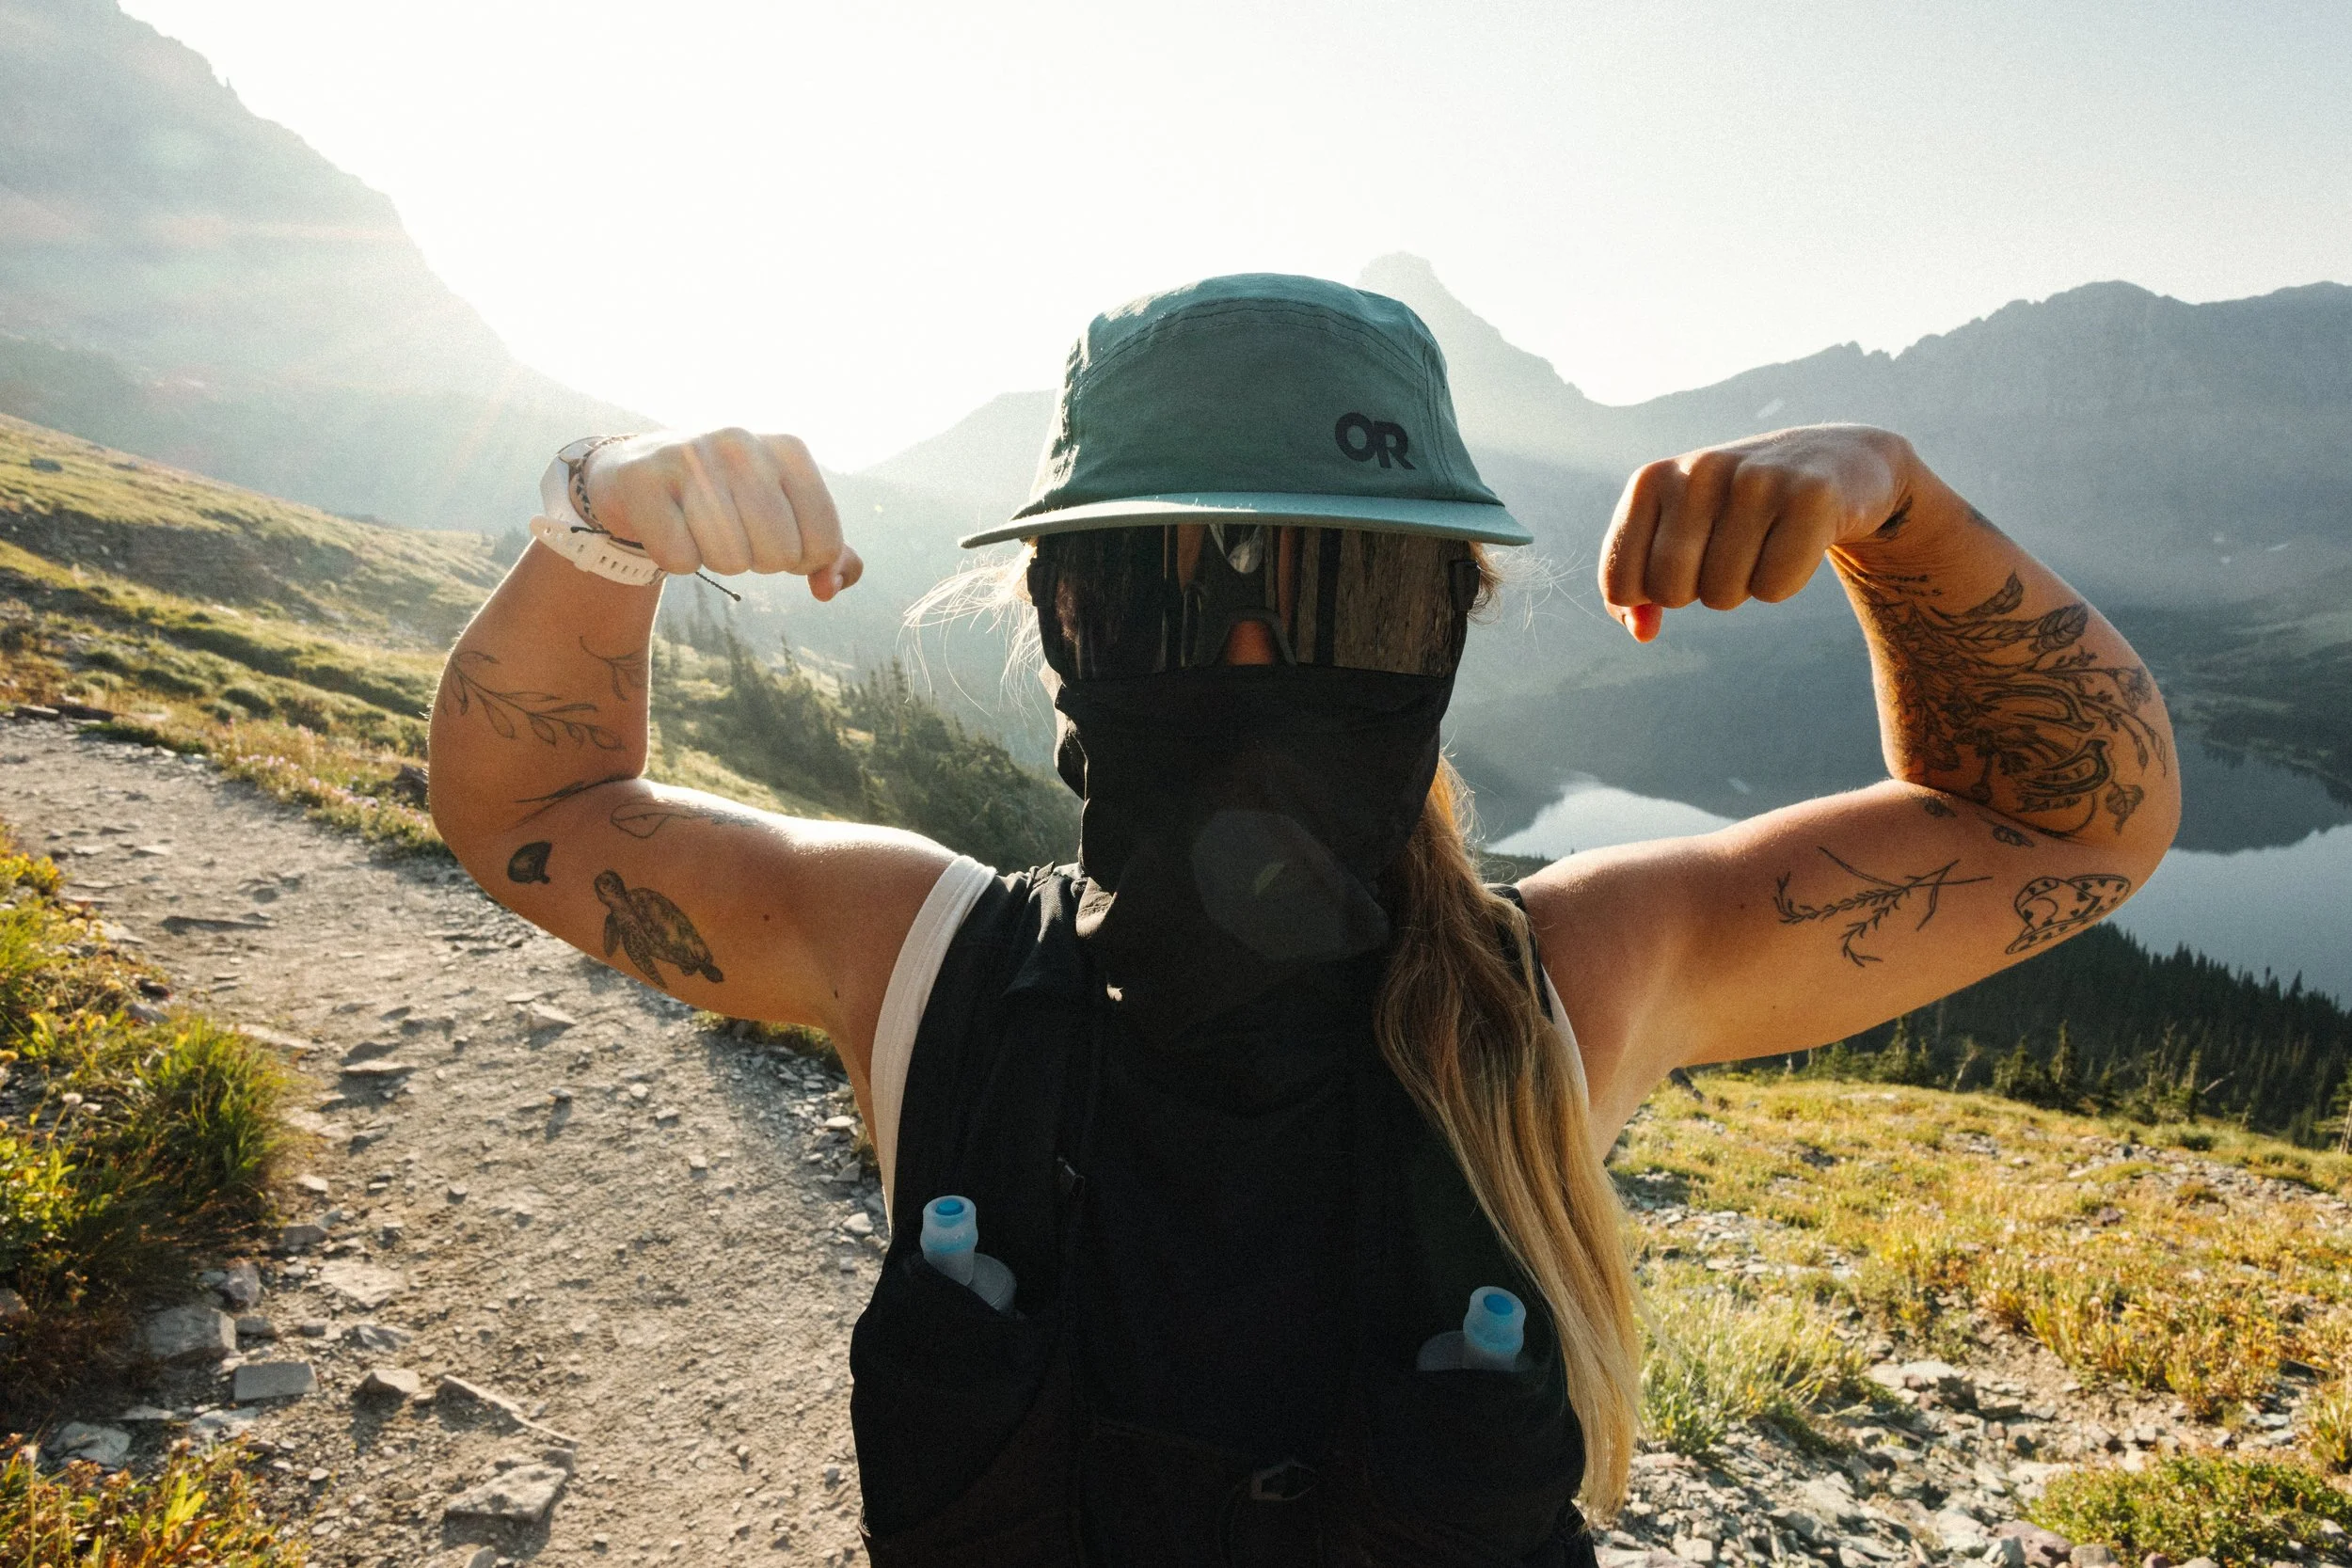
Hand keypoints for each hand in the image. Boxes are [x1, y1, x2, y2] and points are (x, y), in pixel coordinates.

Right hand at [581, 428, 862, 599]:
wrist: (639, 471)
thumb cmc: (728, 500)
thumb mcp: (787, 514)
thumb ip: (827, 554)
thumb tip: (829, 588)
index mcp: (789, 449)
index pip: (825, 543)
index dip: (804, 562)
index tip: (778, 540)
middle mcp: (742, 443)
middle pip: (779, 555)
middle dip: (759, 562)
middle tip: (734, 533)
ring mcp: (689, 456)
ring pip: (730, 560)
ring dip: (718, 562)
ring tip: (701, 528)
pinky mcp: (642, 481)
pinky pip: (680, 560)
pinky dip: (677, 560)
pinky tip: (669, 528)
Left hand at [1598, 424, 1915, 640]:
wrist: (1834, 462)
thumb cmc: (1739, 510)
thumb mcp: (1678, 534)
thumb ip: (1640, 585)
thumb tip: (1640, 632)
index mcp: (1651, 480)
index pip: (1619, 582)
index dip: (1648, 600)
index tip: (1679, 573)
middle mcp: (1697, 472)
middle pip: (1669, 592)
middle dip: (1698, 593)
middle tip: (1728, 555)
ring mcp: (1754, 481)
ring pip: (1722, 595)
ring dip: (1744, 587)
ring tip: (1764, 542)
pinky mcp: (1809, 497)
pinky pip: (1772, 588)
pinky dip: (1784, 583)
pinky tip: (1795, 543)